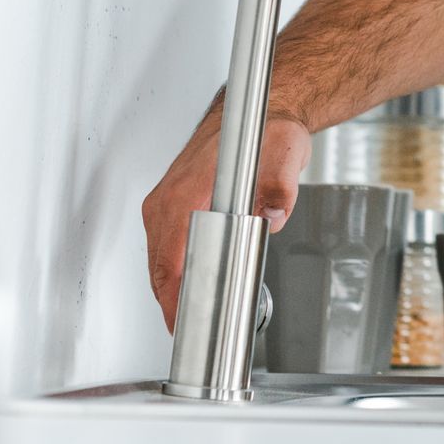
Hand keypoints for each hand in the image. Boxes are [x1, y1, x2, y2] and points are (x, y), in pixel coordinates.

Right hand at [142, 107, 311, 331]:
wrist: (256, 110)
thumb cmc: (266, 129)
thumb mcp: (285, 153)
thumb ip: (280, 186)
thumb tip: (272, 213)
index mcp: (187, 190)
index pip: (170, 255)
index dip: (175, 295)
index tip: (182, 322)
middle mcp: (168, 197)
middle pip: (158, 265)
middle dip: (170, 301)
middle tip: (188, 333)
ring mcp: (165, 200)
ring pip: (157, 258)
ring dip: (169, 288)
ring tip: (188, 320)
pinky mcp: (169, 204)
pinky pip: (162, 247)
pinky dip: (171, 269)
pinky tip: (186, 287)